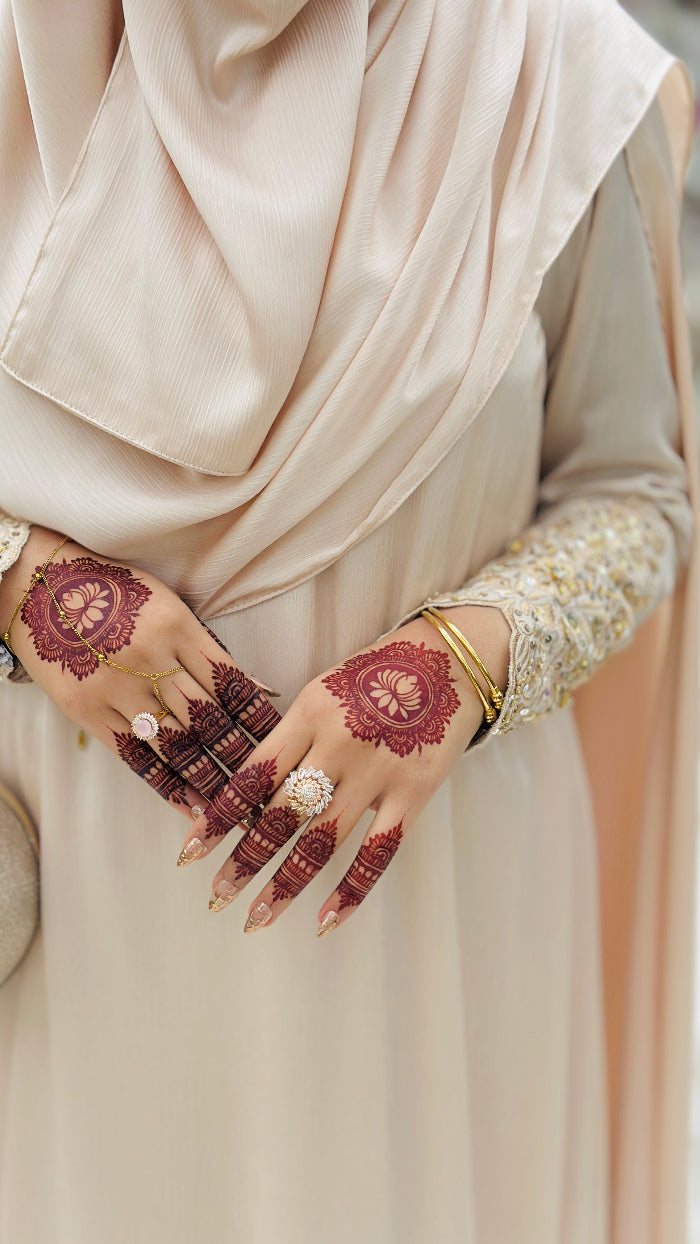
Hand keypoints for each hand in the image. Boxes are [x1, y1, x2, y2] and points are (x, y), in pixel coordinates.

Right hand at [0, 527, 280, 826]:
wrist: (40, 587)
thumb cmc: (116, 591)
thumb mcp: (168, 604)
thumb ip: (208, 649)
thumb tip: (258, 690)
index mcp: (177, 626)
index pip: (232, 684)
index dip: (261, 721)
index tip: (287, 748)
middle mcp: (149, 659)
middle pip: (208, 720)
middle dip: (243, 759)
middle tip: (273, 792)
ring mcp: (116, 688)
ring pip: (175, 745)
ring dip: (210, 781)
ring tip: (240, 810)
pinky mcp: (88, 711)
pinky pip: (135, 757)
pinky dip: (167, 786)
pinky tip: (191, 808)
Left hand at [178, 606, 509, 934]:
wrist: (450, 660)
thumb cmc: (377, 673)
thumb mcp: (323, 690)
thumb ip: (292, 735)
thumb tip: (250, 791)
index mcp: (308, 714)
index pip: (252, 775)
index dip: (218, 818)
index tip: (190, 854)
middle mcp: (337, 744)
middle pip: (280, 814)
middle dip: (244, 860)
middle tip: (217, 896)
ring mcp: (376, 771)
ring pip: (321, 839)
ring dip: (286, 883)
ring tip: (257, 917)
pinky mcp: (414, 792)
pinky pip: (378, 850)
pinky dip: (351, 889)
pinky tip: (326, 920)